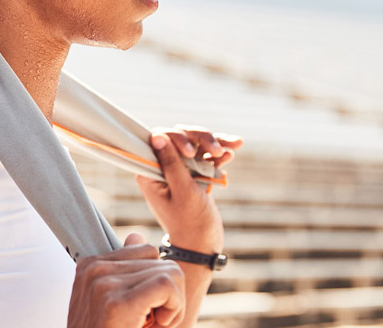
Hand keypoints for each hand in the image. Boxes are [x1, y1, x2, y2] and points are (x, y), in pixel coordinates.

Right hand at [67, 233, 185, 327]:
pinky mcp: (116, 302)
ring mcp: (102, 283)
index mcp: (89, 266)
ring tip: (146, 326)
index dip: (154, 282)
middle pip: (160, 260)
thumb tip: (136, 236)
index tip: (142, 310)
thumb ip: (125, 270)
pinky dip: (174, 309)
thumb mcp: (114, 303)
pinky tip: (156, 327)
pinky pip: (168, 284)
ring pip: (169, 272)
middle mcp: (93, 269)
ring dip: (170, 306)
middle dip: (165, 295)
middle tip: (148, 323)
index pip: (145, 250)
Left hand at [135, 126, 242, 251]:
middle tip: (216, 151)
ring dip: (214, 143)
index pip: (160, 139)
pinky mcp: (194, 176)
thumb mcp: (183, 191)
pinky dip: (219, 154)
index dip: (177, 138)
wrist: (204, 246)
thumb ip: (172, 163)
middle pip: (180, 137)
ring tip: (233, 146)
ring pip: (196, 145)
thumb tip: (157, 135)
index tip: (190, 151)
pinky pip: (205, 158)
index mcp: (150, 172)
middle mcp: (162, 168)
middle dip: (200, 139)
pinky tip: (230, 153)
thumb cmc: (191, 223)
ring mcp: (179, 171)